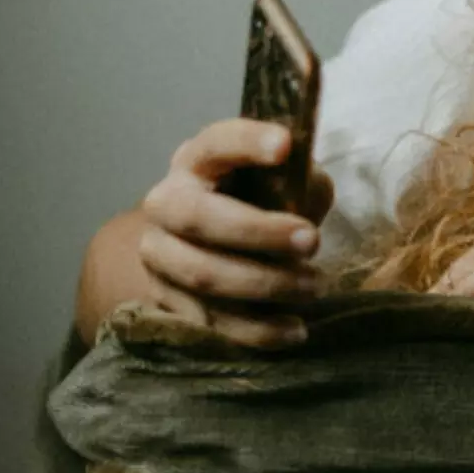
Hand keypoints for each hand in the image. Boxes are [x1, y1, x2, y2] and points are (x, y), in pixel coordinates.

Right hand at [136, 118, 334, 347]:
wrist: (219, 246)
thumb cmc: (261, 204)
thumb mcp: (284, 183)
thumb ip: (298, 182)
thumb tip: (307, 193)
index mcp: (197, 161)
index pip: (216, 143)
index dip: (247, 142)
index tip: (285, 146)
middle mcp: (166, 203)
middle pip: (198, 217)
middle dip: (258, 232)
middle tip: (313, 242)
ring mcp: (159, 254)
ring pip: (202, 274)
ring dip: (264, 285)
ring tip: (314, 287)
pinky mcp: (165, 300)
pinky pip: (208, 320)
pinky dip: (255, 330)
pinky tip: (295, 329)